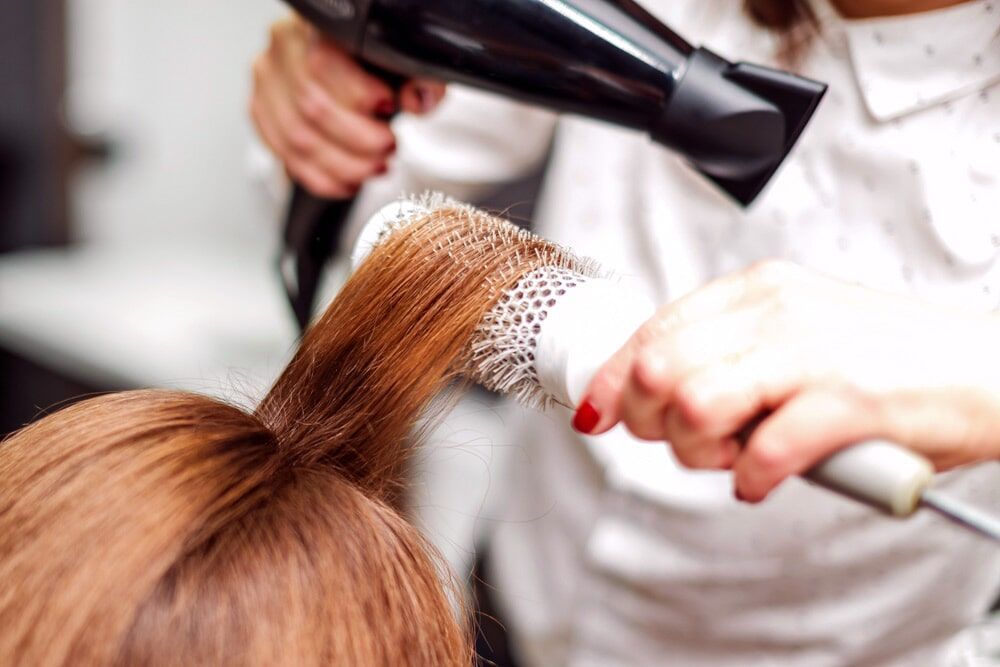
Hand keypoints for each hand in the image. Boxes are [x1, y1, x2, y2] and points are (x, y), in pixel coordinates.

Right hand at [250, 15, 445, 198]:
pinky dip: (323, 179)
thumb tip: (418, 100)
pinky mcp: (263, 113)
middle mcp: (283, 48)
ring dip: (345, 166)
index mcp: (314, 25)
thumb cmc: (374, 59)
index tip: (389, 108)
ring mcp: (267, 82)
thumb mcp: (404, 60)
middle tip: (389, 148)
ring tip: (375, 167)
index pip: (323, 63)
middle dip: (360, 141)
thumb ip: (419, 76)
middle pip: (312, 107)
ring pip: (298, 139)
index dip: (359, 95)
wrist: (353, 63)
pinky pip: (287, 158)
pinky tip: (350, 182)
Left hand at [577, 261, 999, 501]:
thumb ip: (729, 353)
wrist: (989, 367)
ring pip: (693, 406)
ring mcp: (812, 352)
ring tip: (731, 458)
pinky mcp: (849, 400)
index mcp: (757, 289)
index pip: (652, 330)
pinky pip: (762, 451)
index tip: (597, 414)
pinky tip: (764, 480)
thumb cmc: (890, 358)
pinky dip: (751, 479)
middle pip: (659, 370)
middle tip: (686, 443)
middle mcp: (776, 311)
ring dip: (697, 452)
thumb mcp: (796, 330)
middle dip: (651, 423)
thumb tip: (655, 394)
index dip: (612, 380)